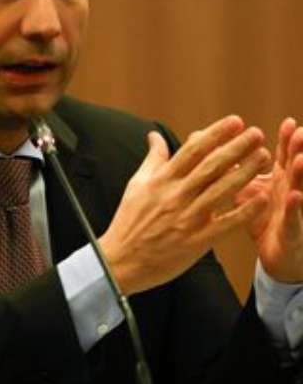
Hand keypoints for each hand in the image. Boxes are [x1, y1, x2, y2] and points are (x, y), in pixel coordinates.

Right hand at [97, 116, 270, 294]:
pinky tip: (261, 199)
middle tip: (257, 133)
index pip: (192, 151)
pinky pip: (225, 224)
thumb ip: (152, 159)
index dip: (215, 134)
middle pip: (210, 166)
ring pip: (221, 191)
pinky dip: (244, 212)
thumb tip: (154, 135)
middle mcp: (175, 196)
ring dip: (245, 172)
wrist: (119, 261)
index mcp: (161, 181)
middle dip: (236, 147)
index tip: (235, 121)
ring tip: (263, 157)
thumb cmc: (128, 222)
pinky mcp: (195, 241)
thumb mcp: (136, 186)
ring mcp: (186, 219)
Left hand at [235, 117, 302, 282]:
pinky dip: (294, 207)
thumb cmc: (263, 217)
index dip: (287, 140)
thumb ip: (238, 168)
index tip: (290, 122)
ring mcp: (294, 211)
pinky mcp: (291, 232)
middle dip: (299, 150)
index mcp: (280, 180)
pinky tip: (294, 196)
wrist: (277, 254)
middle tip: (301, 133)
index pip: (285, 156)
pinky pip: (293, 219)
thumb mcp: (250, 190)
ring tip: (300, 159)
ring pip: (299, 189)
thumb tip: (217, 145)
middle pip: (296, 168)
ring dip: (300, 175)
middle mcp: (290, 191)